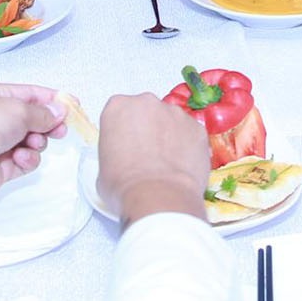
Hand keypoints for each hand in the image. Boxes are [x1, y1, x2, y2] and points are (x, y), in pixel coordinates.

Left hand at [0, 81, 66, 199]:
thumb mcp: (17, 109)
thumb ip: (42, 113)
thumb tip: (60, 112)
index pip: (30, 94)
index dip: (53, 100)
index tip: (74, 106)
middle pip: (33, 120)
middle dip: (48, 125)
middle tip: (60, 131)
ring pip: (31, 142)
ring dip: (36, 143)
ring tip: (31, 143)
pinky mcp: (0, 167)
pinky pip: (24, 162)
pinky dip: (27, 160)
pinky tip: (20, 158)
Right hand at [96, 92, 209, 227]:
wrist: (158, 198)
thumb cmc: (124, 186)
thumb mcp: (103, 168)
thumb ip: (115, 152)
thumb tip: (124, 161)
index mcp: (118, 107)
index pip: (120, 112)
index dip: (123, 132)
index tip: (125, 146)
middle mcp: (147, 103)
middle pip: (147, 111)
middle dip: (147, 129)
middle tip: (145, 156)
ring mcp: (176, 113)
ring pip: (171, 121)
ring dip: (169, 137)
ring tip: (166, 165)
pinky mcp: (198, 128)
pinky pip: (191, 135)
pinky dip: (188, 148)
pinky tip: (181, 168)